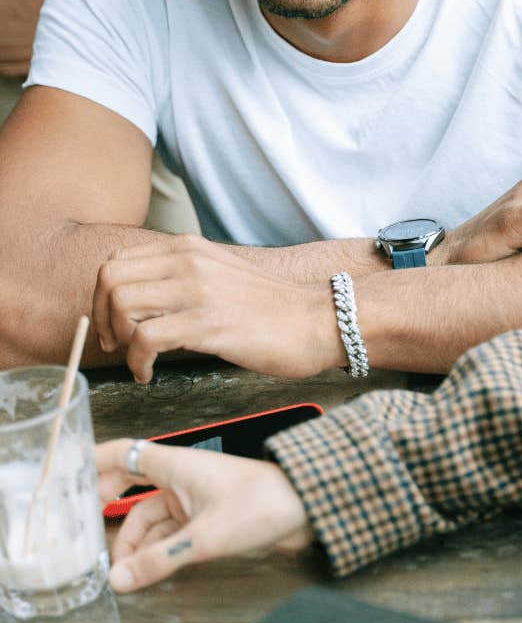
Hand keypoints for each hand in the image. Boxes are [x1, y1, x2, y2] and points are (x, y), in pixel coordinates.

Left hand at [92, 235, 339, 382]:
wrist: (318, 321)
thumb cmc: (272, 309)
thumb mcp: (220, 275)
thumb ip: (183, 277)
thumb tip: (142, 301)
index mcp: (188, 248)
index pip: (118, 260)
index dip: (103, 296)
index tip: (113, 324)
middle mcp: (188, 260)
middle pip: (110, 279)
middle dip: (101, 318)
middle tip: (116, 345)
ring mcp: (198, 290)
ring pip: (122, 304)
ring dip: (119, 340)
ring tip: (138, 360)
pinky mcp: (208, 323)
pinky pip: (146, 339)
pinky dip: (137, 362)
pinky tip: (150, 374)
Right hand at [97, 437, 312, 591]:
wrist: (309, 508)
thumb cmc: (264, 504)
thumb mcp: (207, 537)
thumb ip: (161, 560)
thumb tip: (119, 580)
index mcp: (175, 465)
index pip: (122, 454)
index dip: (91, 463)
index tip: (63, 478)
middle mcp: (180, 479)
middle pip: (129, 494)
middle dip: (108, 521)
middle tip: (85, 546)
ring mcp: (193, 500)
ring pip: (149, 522)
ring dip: (134, 546)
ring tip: (119, 577)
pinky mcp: (207, 520)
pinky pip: (169, 535)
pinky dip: (155, 553)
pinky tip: (143, 573)